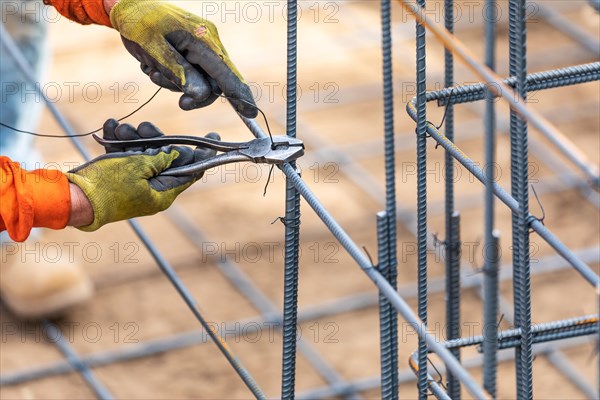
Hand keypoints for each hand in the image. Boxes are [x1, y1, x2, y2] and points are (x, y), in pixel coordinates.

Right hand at [66, 120, 218, 230]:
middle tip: (145, 128)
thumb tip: (177, 155)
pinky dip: (119, 142)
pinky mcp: (118, 178)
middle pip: (165, 158)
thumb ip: (162, 159)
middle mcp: (152, 190)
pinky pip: (125, 156)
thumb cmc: (107, 185)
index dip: (202, 154)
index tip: (213, 138)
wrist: (73, 196)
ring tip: (119, 129)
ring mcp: (135, 184)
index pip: (192, 172)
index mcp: (163, 193)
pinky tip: (110, 129)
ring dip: (132, 137)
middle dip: (154, 139)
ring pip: (142, 153)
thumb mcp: (139, 167)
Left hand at [108, 0, 257, 117]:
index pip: (226, 73)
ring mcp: (201, 45)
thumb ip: (179, 72)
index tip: (251, 113)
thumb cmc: (139, 24)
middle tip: (182, 104)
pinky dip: (173, 76)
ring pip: (201, 80)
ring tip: (153, 72)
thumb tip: (202, 94)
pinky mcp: (192, 49)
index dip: (239, 95)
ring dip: (178, 84)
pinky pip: (191, 72)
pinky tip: (154, 65)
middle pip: (215, 81)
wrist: (128, 6)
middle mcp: (208, 42)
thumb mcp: (154, 49)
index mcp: (203, 40)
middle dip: (197, 94)